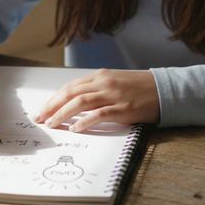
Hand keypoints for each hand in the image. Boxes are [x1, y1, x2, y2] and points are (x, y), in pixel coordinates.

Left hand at [34, 69, 159, 132]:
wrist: (164, 89)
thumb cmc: (139, 88)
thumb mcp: (115, 82)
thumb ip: (96, 89)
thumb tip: (74, 102)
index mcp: (100, 76)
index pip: (70, 87)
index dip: (54, 99)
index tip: (42, 110)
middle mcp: (104, 83)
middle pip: (70, 93)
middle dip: (52, 106)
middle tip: (40, 119)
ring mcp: (113, 95)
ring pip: (80, 102)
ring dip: (63, 113)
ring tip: (52, 124)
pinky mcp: (123, 108)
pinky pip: (99, 114)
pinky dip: (85, 122)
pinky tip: (75, 129)